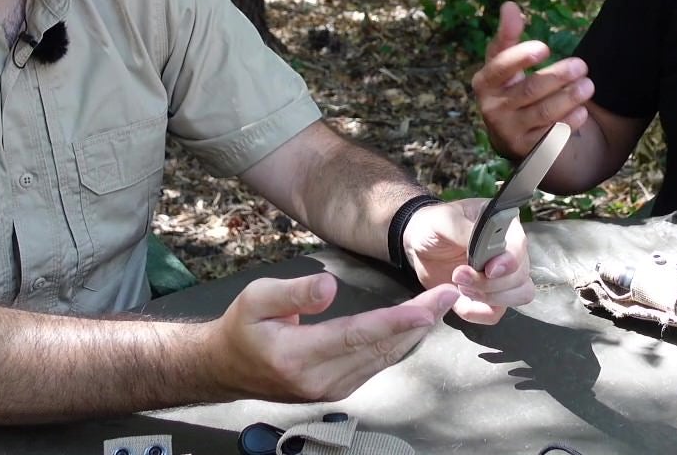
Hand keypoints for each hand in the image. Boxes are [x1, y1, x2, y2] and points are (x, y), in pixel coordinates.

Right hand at [205, 273, 459, 402]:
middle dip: (418, 322)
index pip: (355, 336)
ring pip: (383, 359)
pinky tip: (416, 326)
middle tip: (449, 295)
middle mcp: (319, 380)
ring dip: (414, 333)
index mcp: (297, 357)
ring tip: (440, 305)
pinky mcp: (338, 389)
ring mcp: (331, 390)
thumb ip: (294, 292)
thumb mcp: (256, 298)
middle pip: (378, 348)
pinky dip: (399, 343)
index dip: (394, 322)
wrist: (227, 368)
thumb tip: (330, 287)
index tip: (426, 309)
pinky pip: (377, 365)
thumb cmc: (243, 327)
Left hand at [403, 198, 536, 323]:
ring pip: (518, 296)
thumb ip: (464, 230)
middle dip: (490, 283)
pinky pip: (495, 313)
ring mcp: (503, 277)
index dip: (510, 261)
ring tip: (459, 285)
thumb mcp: (444, 221)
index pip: (520, 246)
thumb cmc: (434, 225)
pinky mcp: (490, 297)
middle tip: (458, 275)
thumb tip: (486, 244)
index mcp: (505, 227)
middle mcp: (511, 252)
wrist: (420, 246)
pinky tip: (458, 301)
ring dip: (488, 297)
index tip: (489, 270)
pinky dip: (477, 312)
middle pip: (521, 277)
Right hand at [471, 1, 592, 158]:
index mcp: (485, 83)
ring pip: (544, 113)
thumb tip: (509, 5)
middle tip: (582, 65)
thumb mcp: (506, 63)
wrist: (515, 135)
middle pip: (530, 91)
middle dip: (558, 77)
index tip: (545, 48)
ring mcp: (510, 132)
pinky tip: (582, 112)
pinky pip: (552, 136)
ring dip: (570, 98)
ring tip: (588, 85)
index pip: (500, 67)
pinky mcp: (528, 150)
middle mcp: (493, 109)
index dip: (521, 57)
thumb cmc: (512, 89)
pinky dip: (569, 123)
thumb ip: (508, 35)